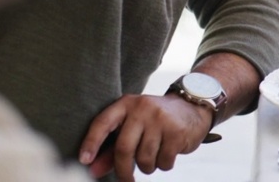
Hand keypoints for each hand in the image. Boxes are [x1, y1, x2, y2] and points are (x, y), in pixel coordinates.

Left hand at [79, 93, 212, 180]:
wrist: (193, 106)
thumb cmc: (155, 121)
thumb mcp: (133, 127)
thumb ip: (112, 149)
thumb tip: (93, 171)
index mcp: (127, 104)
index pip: (103, 123)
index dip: (91, 143)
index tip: (84, 161)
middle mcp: (143, 108)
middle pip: (124, 148)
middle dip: (123, 171)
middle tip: (126, 180)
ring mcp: (161, 119)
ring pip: (144, 159)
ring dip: (147, 167)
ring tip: (153, 158)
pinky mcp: (177, 132)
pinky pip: (163, 161)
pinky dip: (163, 165)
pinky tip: (168, 154)